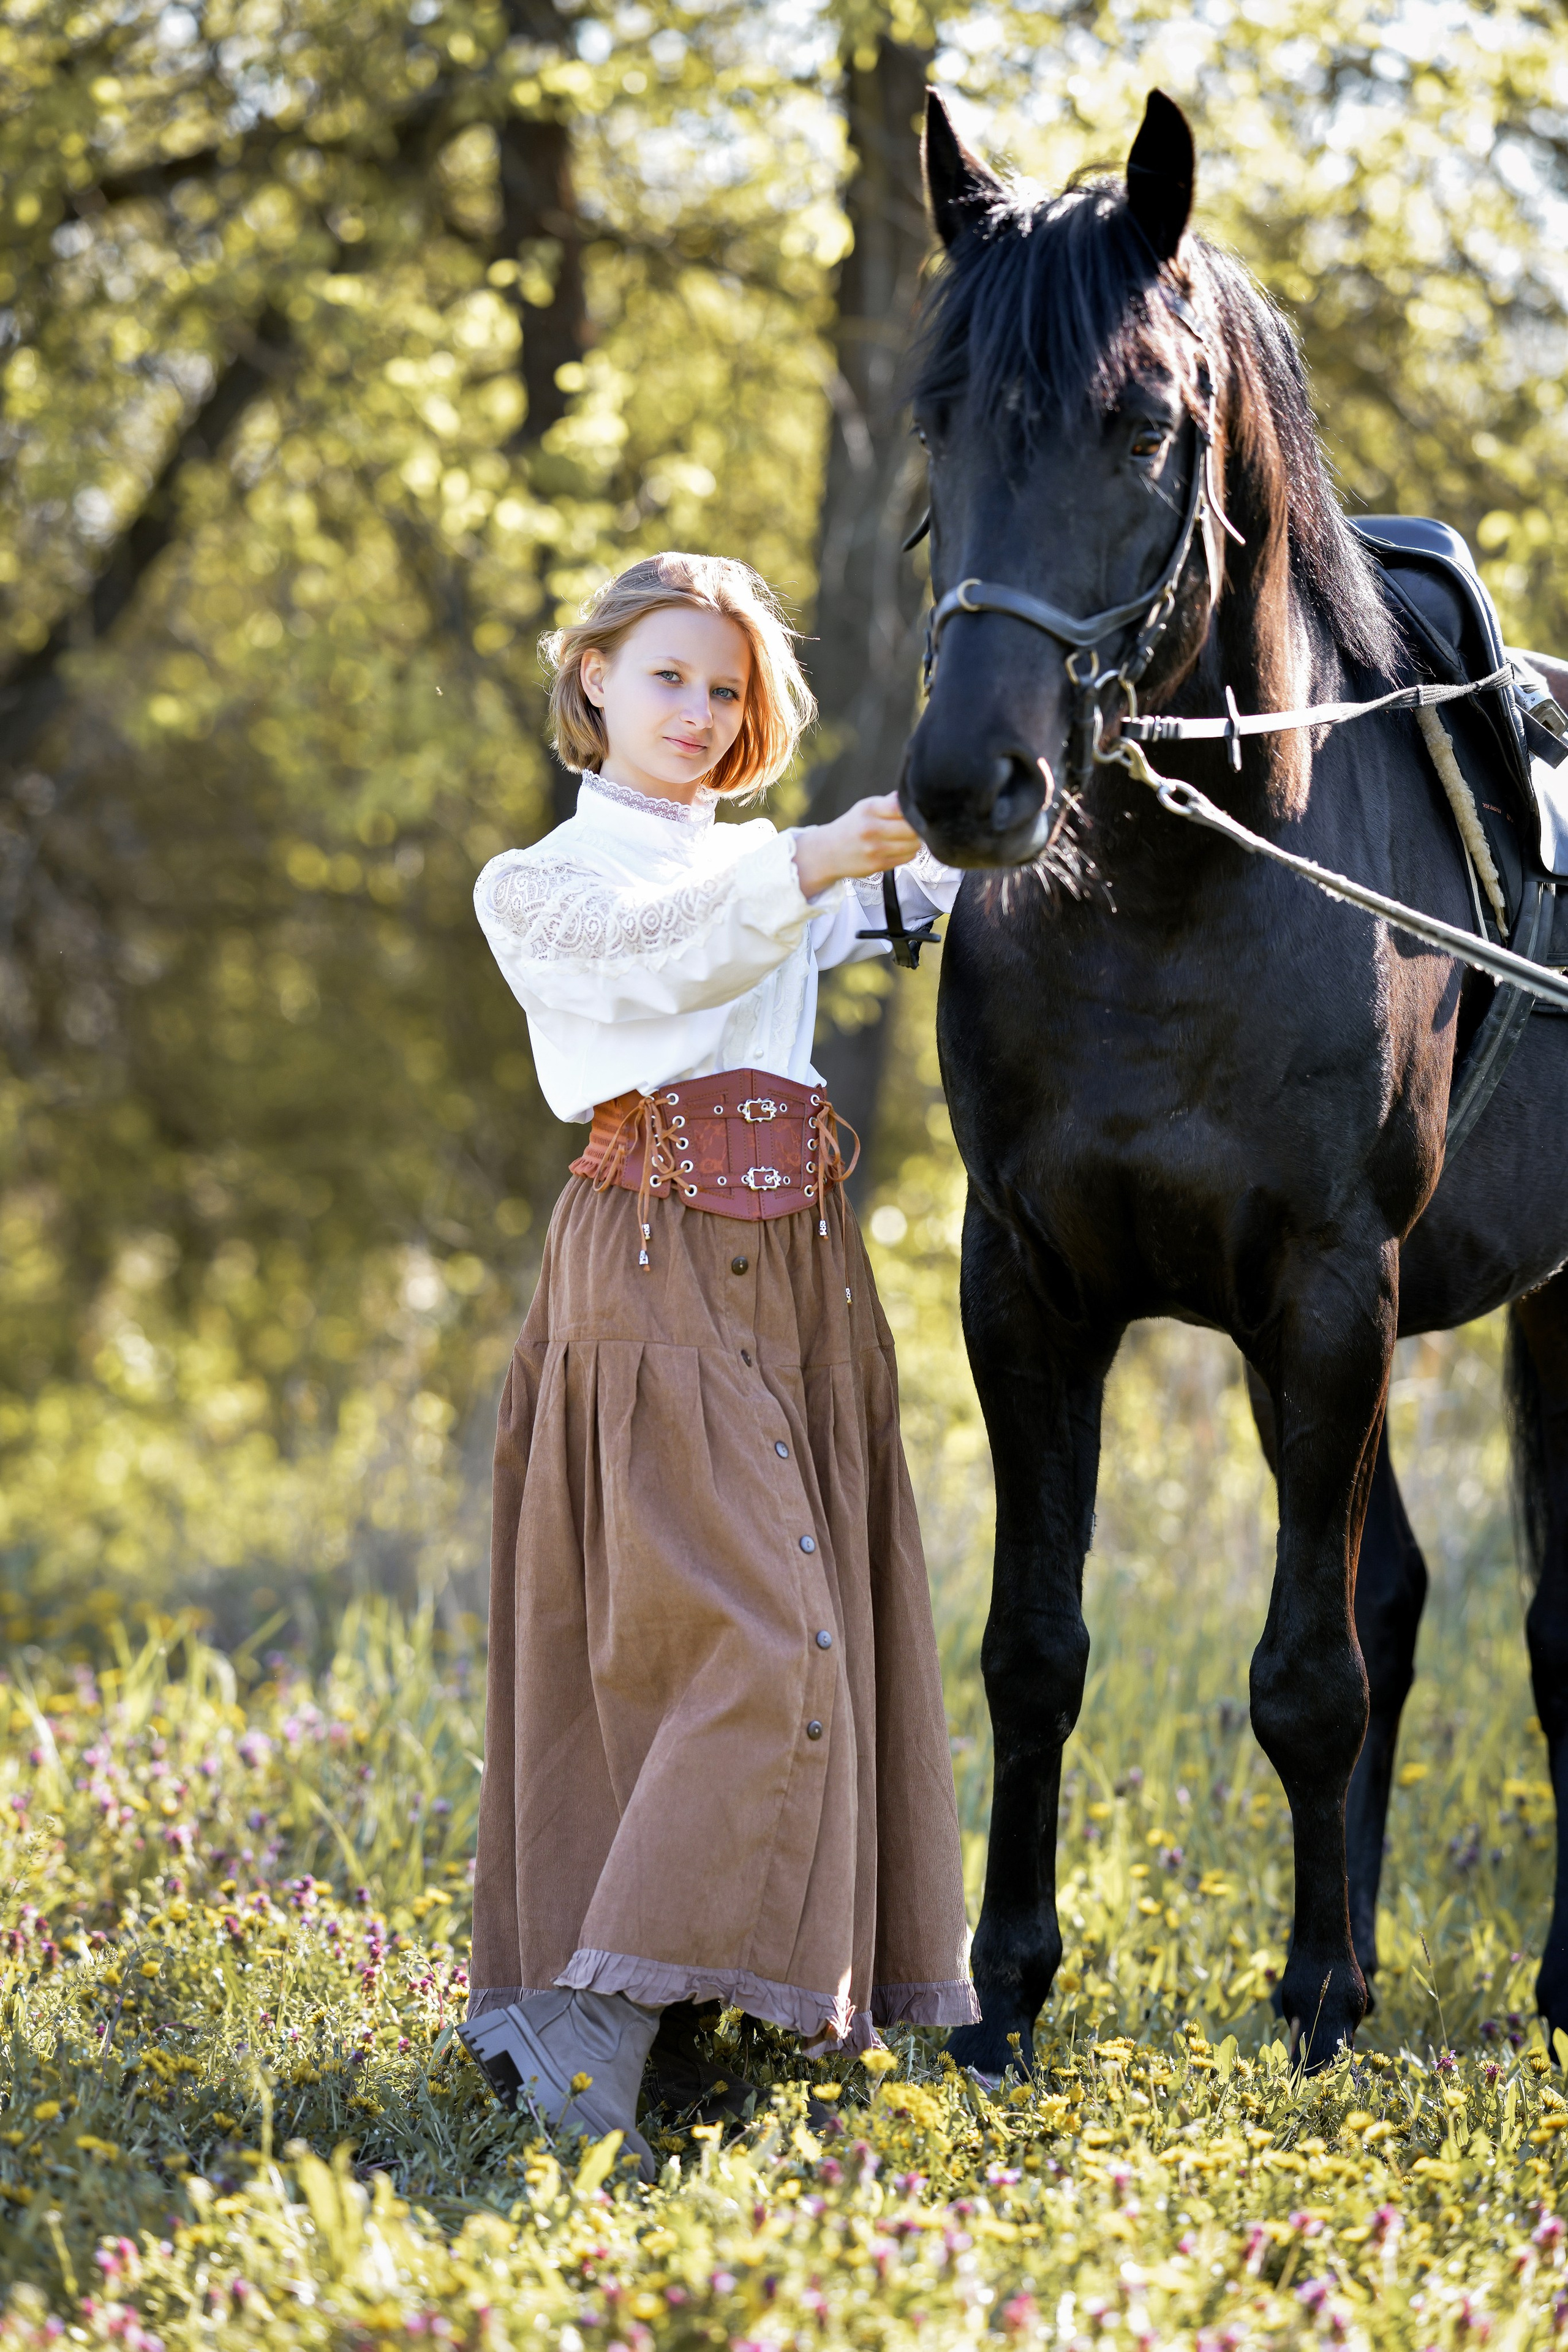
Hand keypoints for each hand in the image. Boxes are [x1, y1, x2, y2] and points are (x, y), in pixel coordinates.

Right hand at [792, 794, 922, 898]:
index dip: (914, 810)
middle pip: (912, 828)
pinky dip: (909, 853)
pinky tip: (901, 849)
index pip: (903, 807)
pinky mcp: (878, 865)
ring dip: (916, 842)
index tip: (914, 812)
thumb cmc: (851, 827)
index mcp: (869, 809)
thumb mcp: (865, 808)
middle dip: (919, 827)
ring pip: (913, 845)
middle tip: (916, 827)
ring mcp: (875, 848)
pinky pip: (907, 858)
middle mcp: (871, 828)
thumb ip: (889, 803)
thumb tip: (912, 796)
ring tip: (908, 838)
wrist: (828, 852)